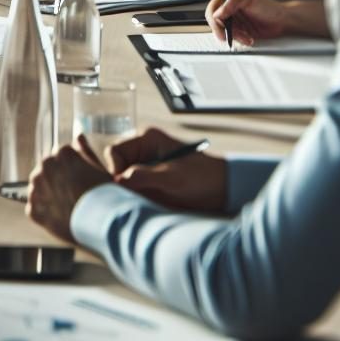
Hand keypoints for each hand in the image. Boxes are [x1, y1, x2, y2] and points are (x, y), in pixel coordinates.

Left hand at [25, 137, 111, 242]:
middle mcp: (44, 166)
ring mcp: (36, 187)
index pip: (62, 156)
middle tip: (75, 195)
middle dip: (58, 180)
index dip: (73, 170)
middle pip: (48, 170)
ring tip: (69, 207)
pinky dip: (45, 213)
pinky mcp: (32, 208)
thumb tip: (79, 137)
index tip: (80, 181)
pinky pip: (36, 208)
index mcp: (61, 152)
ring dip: (49, 194)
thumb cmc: (105, 196)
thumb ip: (85, 150)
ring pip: (40, 188)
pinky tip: (61, 217)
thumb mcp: (99, 168)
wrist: (102, 223)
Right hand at [108, 127, 226, 212]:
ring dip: (127, 190)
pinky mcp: (150, 180)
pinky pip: (132, 188)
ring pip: (122, 178)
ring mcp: (146, 165)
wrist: (225, 190)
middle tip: (129, 193)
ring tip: (140, 198)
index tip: (122, 184)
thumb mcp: (173, 178)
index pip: (115, 151)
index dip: (115, 168)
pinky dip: (134, 196)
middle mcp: (143, 150)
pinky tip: (143, 201)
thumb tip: (118, 180)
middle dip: (119, 180)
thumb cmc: (203, 177)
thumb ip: (144, 176)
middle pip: (116, 164)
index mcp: (147, 139)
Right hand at [205, 0, 289, 46]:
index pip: (214, 8)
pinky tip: (248, 38)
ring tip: (245, 36)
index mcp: (230, 0)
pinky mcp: (240, 31)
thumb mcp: (250, 0)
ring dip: (234, 36)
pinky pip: (233, 38)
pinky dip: (240, 40)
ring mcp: (236, 21)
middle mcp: (231, 10)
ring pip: (224, 31)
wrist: (283, 21)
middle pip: (216, 21)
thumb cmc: (270, 8)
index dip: (214, 18)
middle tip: (226, 37)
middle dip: (222, 30)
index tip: (220, 26)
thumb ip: (231, 3)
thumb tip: (218, 13)